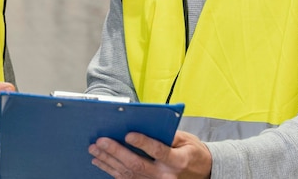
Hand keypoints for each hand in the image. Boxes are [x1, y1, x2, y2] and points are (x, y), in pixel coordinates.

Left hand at [89, 130, 211, 178]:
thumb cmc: (192, 152)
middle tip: (100, 141)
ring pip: (128, 174)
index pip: (158, 151)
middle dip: (116, 152)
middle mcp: (166, 176)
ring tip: (94, 150)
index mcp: (178, 161)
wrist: (203, 173)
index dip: (142, 143)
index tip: (127, 134)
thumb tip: (142, 123)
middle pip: (137, 165)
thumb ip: (165, 134)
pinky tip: (100, 162)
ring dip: (108, 161)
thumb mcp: (185, 139)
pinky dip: (111, 171)